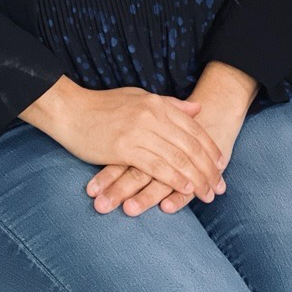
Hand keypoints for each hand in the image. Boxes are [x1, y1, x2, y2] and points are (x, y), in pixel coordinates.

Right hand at [55, 85, 226, 201]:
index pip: (192, 127)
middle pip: (190, 144)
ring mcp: (139, 130)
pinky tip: (185, 189)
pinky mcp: (124, 148)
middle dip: (208, 168)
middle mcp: (152, 115)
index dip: (209, 147)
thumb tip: (197, 108)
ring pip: (177, 157)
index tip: (220, 164)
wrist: (70, 110)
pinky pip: (156, 165)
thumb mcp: (139, 97)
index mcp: (157, 103)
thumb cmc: (102, 105)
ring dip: (196, 178)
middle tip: (219, 186)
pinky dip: (174, 178)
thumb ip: (169, 104)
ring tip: (207, 193)